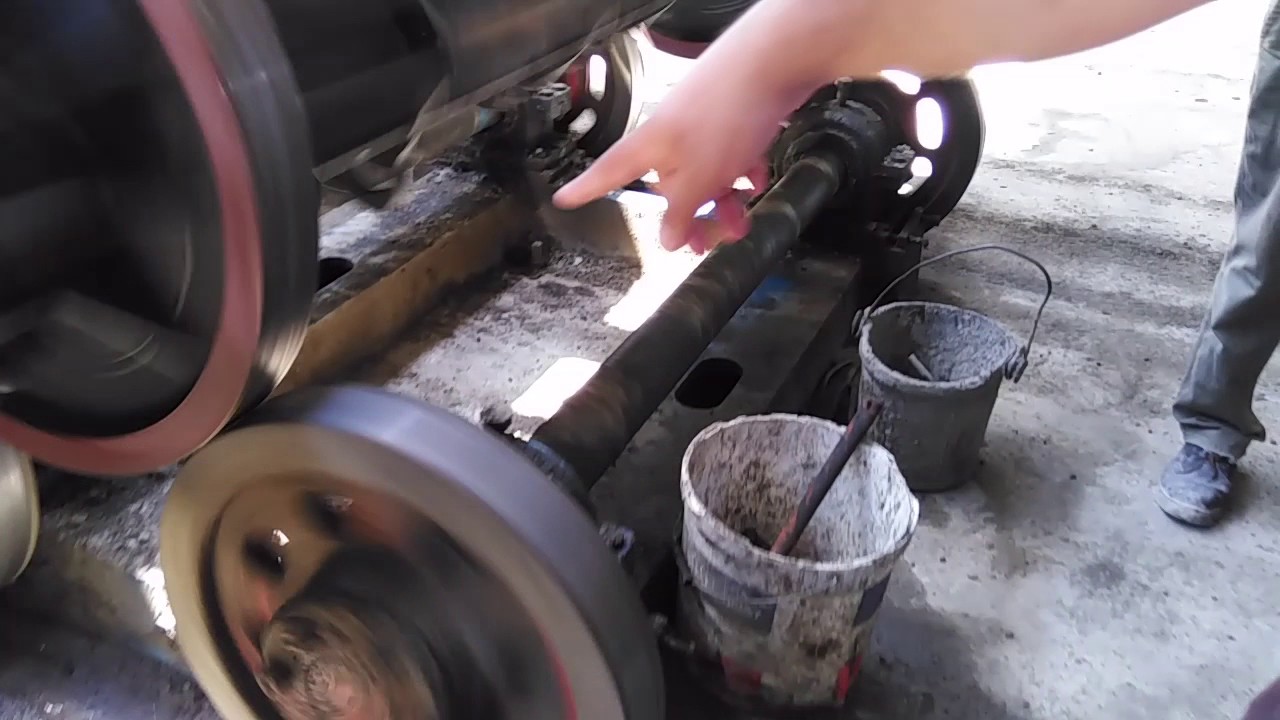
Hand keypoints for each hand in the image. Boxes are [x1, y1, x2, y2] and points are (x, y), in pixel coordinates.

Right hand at [552, 51, 809, 252]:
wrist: (772, 61)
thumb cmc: (724, 117)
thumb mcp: (698, 179)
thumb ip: (680, 212)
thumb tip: (667, 239)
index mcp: (648, 149)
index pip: (607, 174)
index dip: (585, 190)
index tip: (562, 200)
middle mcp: (670, 136)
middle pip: (669, 186)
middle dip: (690, 217)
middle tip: (706, 243)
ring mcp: (701, 125)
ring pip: (706, 174)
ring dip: (723, 202)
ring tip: (742, 223)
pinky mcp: (733, 118)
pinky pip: (731, 155)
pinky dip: (743, 172)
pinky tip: (758, 180)